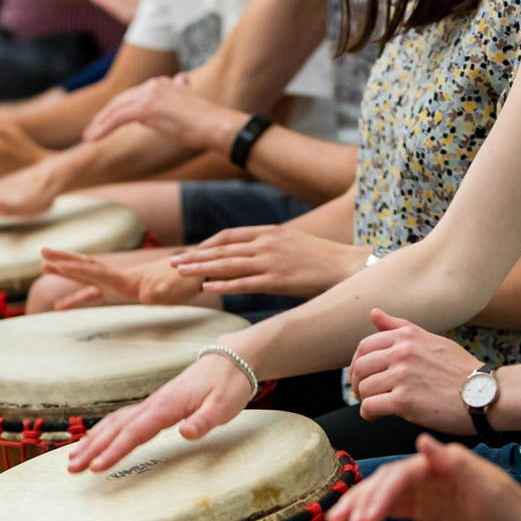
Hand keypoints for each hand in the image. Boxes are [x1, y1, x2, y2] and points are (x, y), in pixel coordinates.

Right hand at [42, 249, 201, 307]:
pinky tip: (63, 306)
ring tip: (43, 266)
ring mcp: (120, 283)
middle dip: (65, 262)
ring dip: (67, 271)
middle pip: (87, 267)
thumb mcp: (174, 289)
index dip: (77, 269)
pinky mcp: (124, 290)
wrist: (195, 273)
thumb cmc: (186, 283)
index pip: (97, 272)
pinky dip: (78, 297)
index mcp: (128, 280)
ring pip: (88, 276)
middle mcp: (120, 278)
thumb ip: (161, 291)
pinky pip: (95, 293)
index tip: (57, 264)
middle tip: (42, 255)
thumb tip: (148, 295)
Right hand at [67, 349, 252, 471]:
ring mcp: (153, 404)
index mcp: (167, 406)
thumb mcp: (224, 406)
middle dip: (93, 448)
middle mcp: (154, 404)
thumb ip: (203, 421)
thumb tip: (185, 434)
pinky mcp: (156, 405)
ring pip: (115, 422)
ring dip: (93, 440)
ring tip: (73, 458)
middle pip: (117, 428)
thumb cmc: (228, 385)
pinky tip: (94, 440)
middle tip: (72, 468)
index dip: (115, 451)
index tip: (97, 467)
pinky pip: (123, 419)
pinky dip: (105, 430)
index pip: (135, 432)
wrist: (231, 360)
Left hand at [83, 74, 240, 149]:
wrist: (217, 126)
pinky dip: (104, 127)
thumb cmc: (209, 123)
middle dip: (105, 116)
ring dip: (100, 123)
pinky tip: (94, 138)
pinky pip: (118, 117)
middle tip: (93, 130)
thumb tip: (182, 82)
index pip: (134, 96)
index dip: (119, 109)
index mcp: (163, 84)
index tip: (109, 121)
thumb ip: (181, 95)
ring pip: (116, 108)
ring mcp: (149, 94)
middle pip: (121, 100)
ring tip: (89, 137)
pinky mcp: (146, 108)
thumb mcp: (189, 107)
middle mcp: (154, 85)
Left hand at [171, 226, 369, 299]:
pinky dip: (223, 285)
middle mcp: (266, 243)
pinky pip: (244, 283)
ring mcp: (271, 261)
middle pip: (222, 249)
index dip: (208, 244)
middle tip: (173, 263)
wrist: (347, 266)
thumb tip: (255, 258)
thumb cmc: (323, 259)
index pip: (229, 235)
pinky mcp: (278, 280)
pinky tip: (207, 288)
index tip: (193, 252)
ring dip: (201, 268)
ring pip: (227, 264)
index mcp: (270, 232)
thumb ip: (272, 248)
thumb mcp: (294, 244)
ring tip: (181, 273)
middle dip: (196, 256)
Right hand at [326, 433, 520, 520]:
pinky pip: (392, 509)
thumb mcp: (487, 487)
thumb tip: (422, 440)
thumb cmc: (512, 509)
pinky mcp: (426, 507)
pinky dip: (373, 515)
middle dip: (361, 501)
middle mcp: (429, 472)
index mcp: (441, 463)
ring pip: (384, 495)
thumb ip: (455, 464)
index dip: (380, 494)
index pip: (401, 475)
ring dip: (361, 507)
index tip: (365, 517)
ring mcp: (426, 490)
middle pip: (385, 482)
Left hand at [349, 308, 480, 433]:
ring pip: (364, 388)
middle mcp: (403, 352)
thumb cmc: (461, 371)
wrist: (485, 394)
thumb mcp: (432, 340)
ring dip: (364, 400)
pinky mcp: (404, 401)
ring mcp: (403, 376)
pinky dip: (368, 414)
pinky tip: (377, 416)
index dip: (358, 364)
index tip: (363, 377)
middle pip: (360, 367)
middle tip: (365, 395)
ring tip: (375, 407)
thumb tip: (374, 312)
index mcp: (407, 336)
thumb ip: (400, 328)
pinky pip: (370, 407)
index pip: (364, 346)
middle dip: (357, 383)